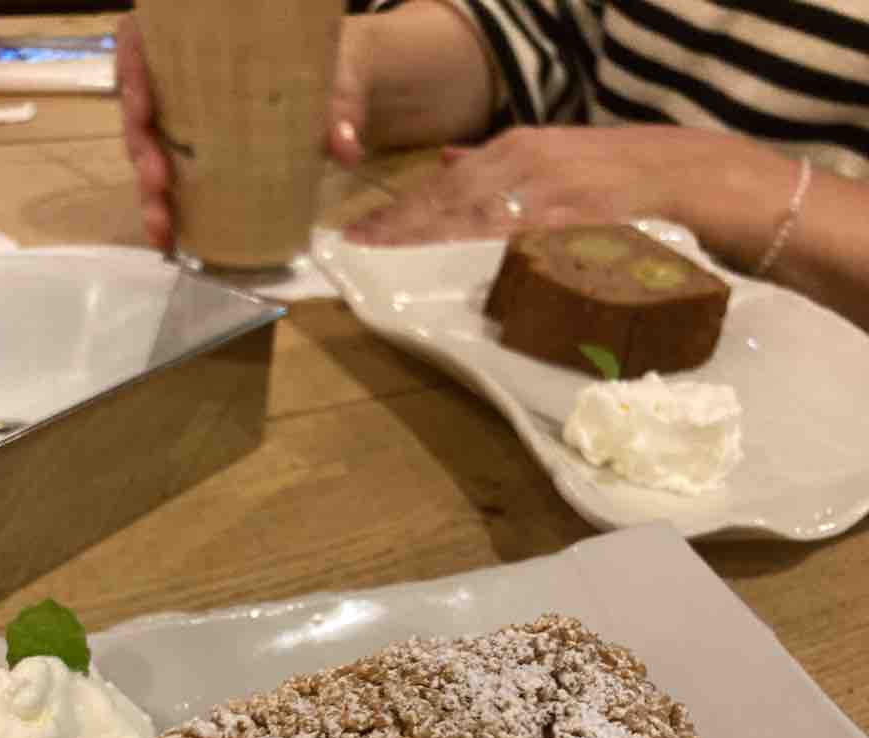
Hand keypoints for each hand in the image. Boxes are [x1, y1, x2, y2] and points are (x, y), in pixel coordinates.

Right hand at [116, 13, 369, 253]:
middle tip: (158, 180)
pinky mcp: (197, 160)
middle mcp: (179, 82)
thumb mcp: (332, 79)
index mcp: (196, 43)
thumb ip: (337, 106)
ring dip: (149, 193)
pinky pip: (171, 183)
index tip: (143, 107)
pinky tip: (171, 240)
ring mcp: (184, 123)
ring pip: (148, 152)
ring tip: (162, 226)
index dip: (130, 73)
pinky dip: (169, 213)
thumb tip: (344, 146)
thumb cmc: (321, 69)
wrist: (337, 90)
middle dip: (140, 149)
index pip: (140, 44)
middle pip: (139, 109)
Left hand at [343, 124, 794, 270]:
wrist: (701, 175)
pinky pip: (514, 242)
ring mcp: (548, 195)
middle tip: (351, 251)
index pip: (445, 186)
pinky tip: (444, 268)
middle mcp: (526, 166)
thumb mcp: (561, 161)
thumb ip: (505, 169)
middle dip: (396, 227)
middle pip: (445, 201)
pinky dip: (476, 255)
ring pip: (470, 218)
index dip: (399, 212)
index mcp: (521, 153)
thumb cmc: (631, 180)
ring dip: (422, 240)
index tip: (357, 235)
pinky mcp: (574, 223)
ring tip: (379, 262)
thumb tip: (451, 166)